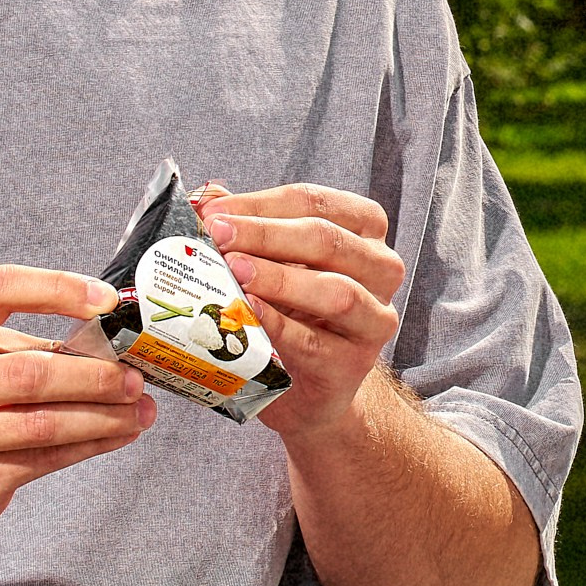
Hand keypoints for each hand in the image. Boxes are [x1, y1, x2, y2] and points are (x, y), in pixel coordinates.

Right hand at [0, 266, 154, 562]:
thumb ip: (15, 347)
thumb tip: (103, 343)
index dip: (57, 288)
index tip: (107, 300)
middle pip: (32, 372)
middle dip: (96, 375)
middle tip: (135, 376)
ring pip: (44, 423)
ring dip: (104, 416)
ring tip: (139, 410)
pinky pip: (42, 461)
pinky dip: (88, 445)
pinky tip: (115, 435)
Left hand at [195, 182, 406, 438]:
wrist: (306, 389)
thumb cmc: (290, 311)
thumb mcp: (272, 262)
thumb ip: (246, 228)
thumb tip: (205, 196)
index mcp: (364, 230)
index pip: (315, 203)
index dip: (261, 204)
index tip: (211, 212)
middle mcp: (381, 270)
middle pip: (328, 241)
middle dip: (266, 235)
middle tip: (216, 234)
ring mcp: (374, 320)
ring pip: (337, 292)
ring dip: (280, 278)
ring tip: (233, 270)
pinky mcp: (353, 365)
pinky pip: (316, 343)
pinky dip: (280, 326)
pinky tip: (248, 312)